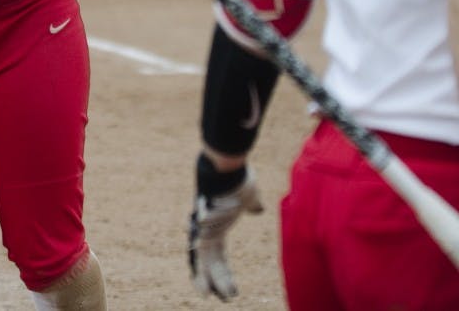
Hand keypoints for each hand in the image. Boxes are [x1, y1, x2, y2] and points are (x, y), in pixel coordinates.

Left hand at [188, 158, 262, 299]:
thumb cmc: (238, 176)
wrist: (228, 162)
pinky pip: (203, 254)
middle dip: (213, 276)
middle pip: (209, 256)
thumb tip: (257, 209)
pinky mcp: (202, 225)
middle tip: (216, 297)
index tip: (227, 284)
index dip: (221, 266)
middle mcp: (206, 224)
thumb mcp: (248, 196)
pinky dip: (206, 273)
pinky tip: (206, 289)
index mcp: (217, 221)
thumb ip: (250, 205)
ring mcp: (203, 225)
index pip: (218, 249)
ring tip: (210, 297)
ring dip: (209, 279)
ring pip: (204, 258)